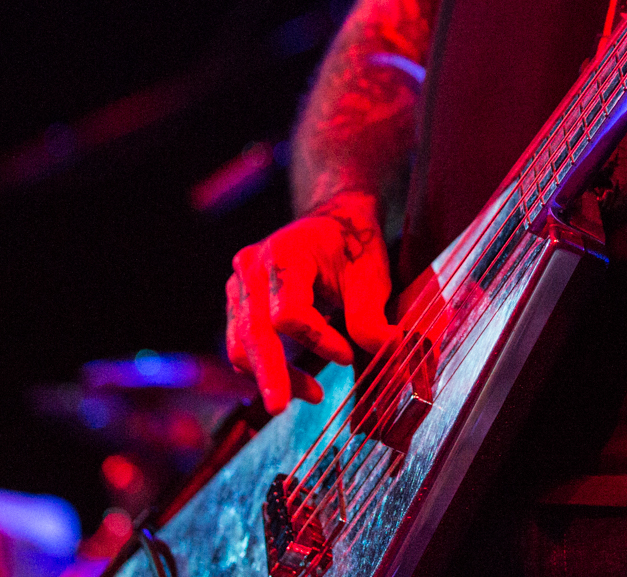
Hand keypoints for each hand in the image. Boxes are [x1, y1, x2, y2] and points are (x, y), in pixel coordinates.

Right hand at [226, 191, 394, 414]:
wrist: (333, 220)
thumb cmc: (353, 246)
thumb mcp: (370, 276)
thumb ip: (371, 316)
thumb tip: (387, 353)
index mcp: (284, 254)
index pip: (289, 313)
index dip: (318, 340)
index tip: (348, 356)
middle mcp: (252, 268)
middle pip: (254, 332)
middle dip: (271, 374)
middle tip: (281, 407)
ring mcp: (240, 285)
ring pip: (241, 343)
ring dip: (271, 376)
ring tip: (312, 394)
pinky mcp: (239, 302)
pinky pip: (242, 343)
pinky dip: (265, 366)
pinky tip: (294, 382)